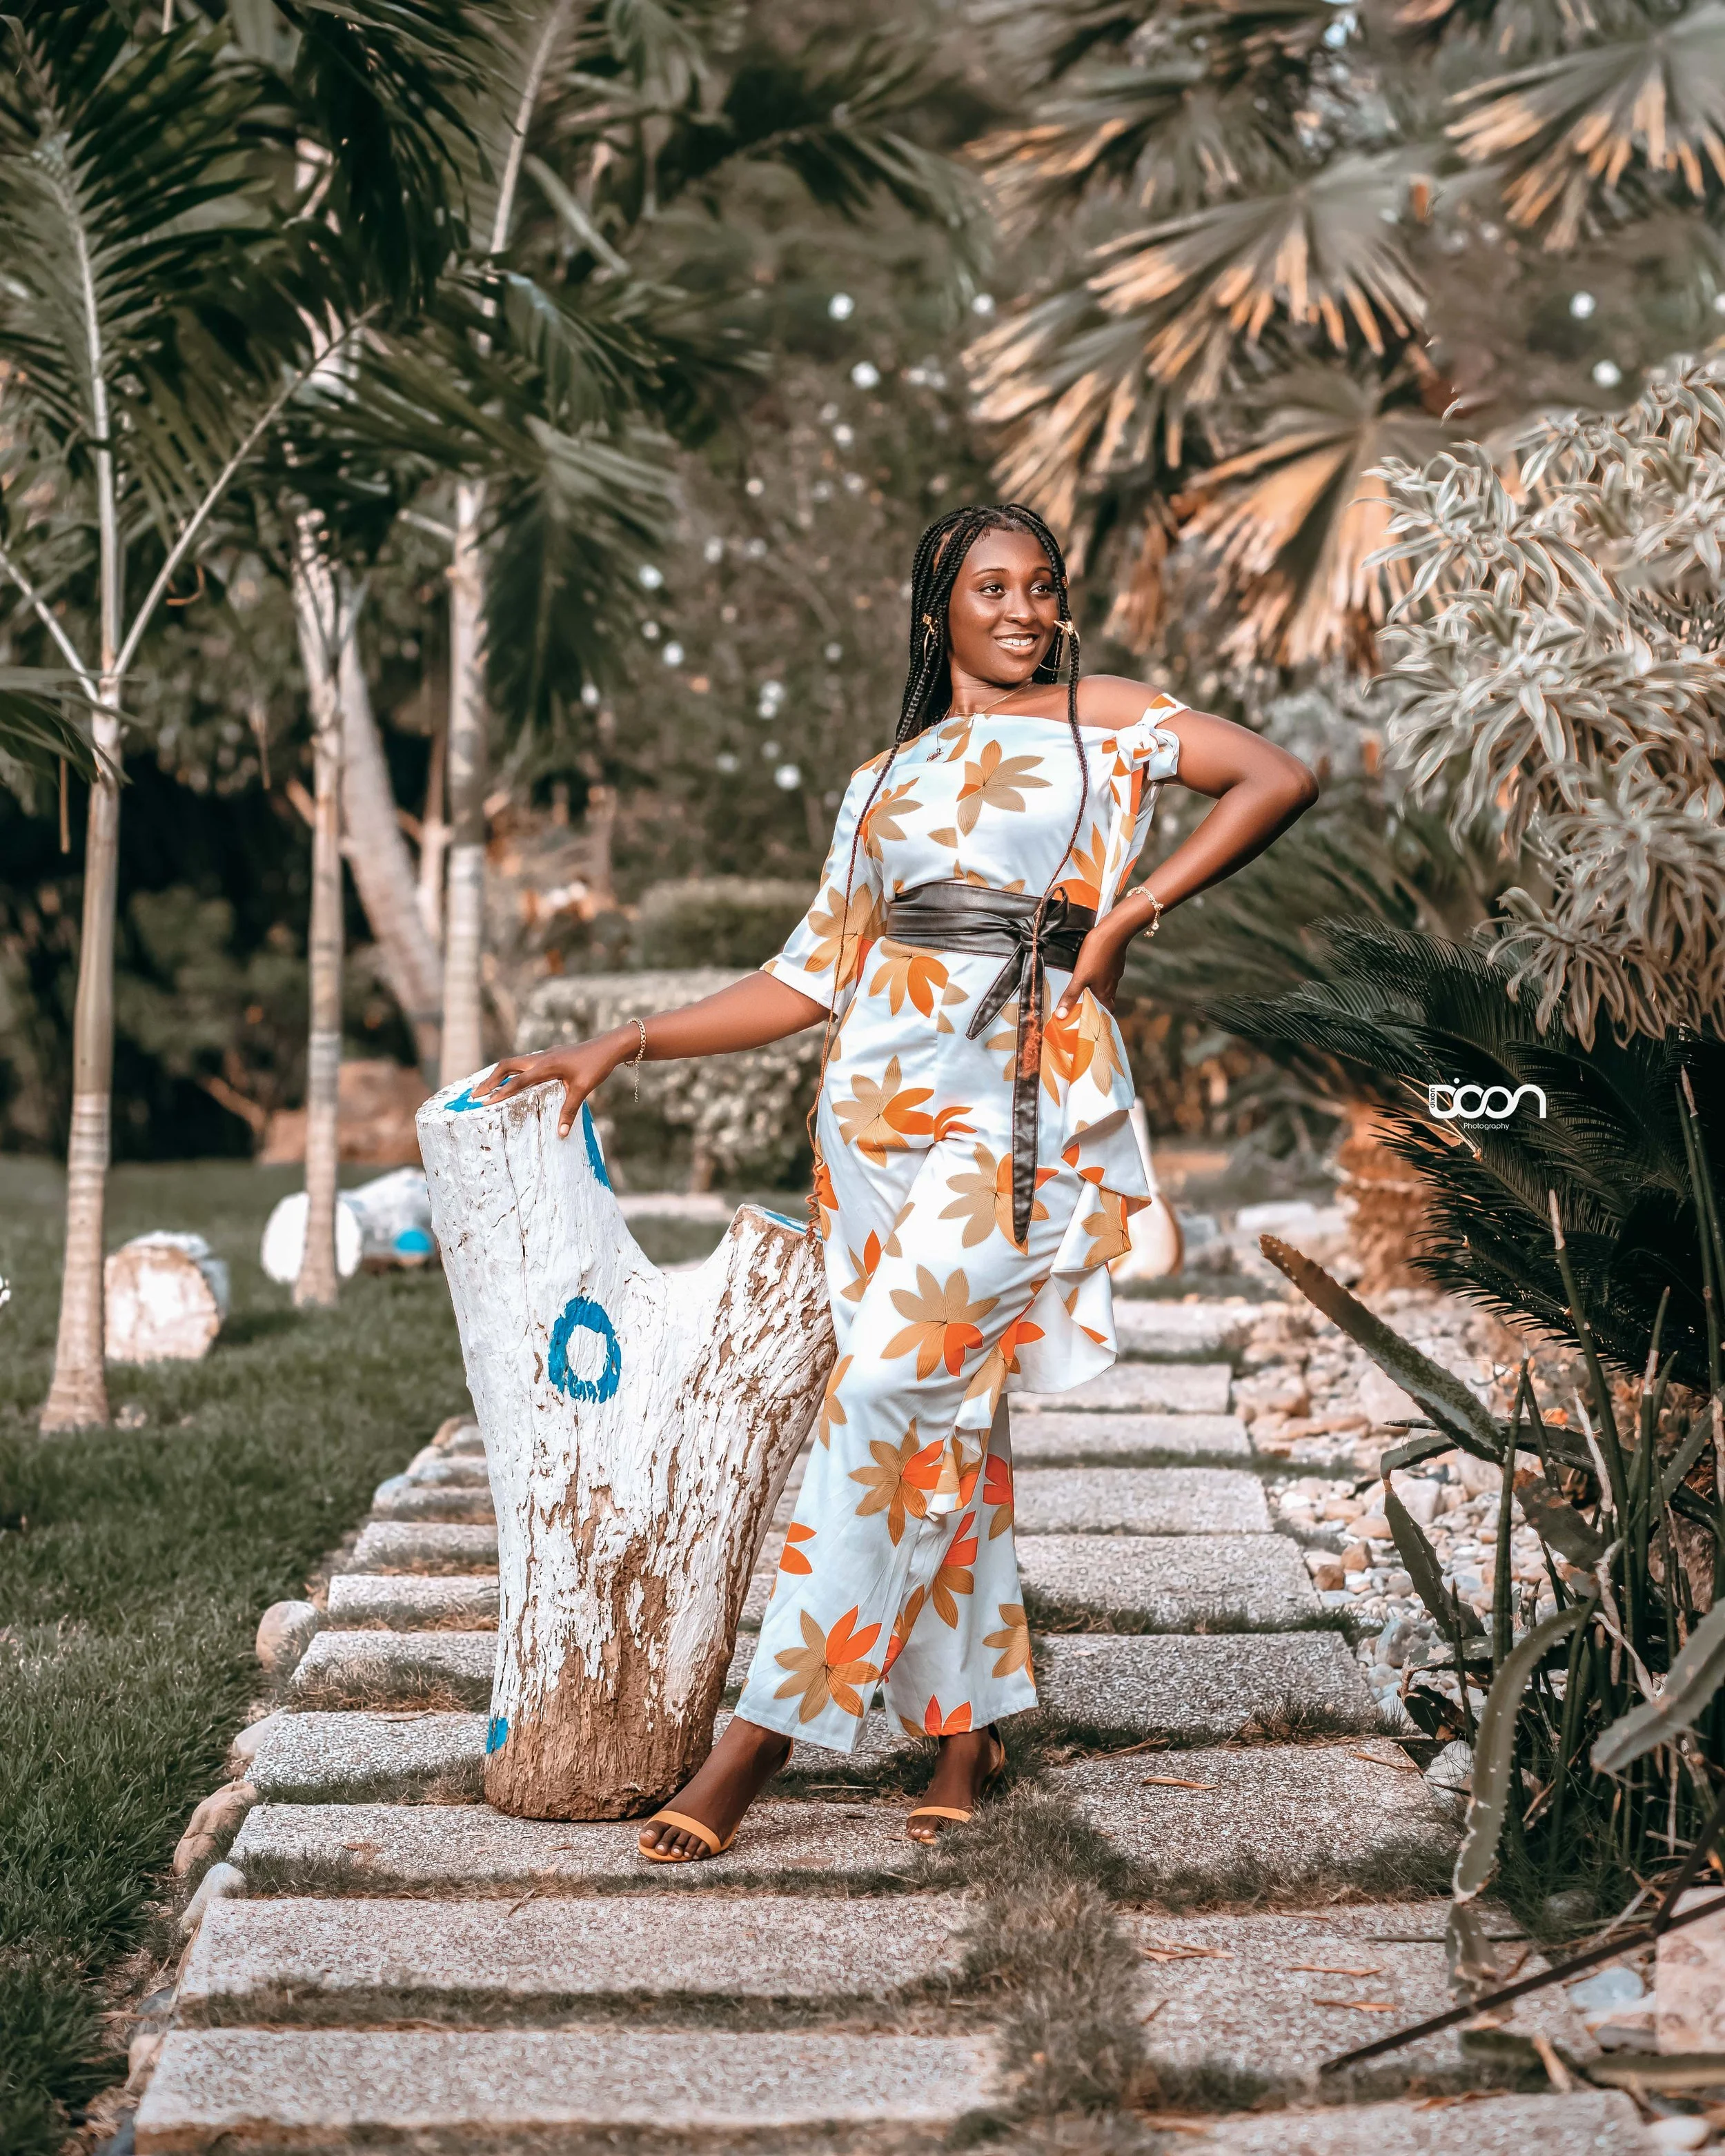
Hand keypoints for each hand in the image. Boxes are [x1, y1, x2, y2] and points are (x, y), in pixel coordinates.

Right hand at [472, 1036, 628, 1138]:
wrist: (609, 1046)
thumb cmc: (596, 1066)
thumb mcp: (582, 1090)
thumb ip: (569, 1111)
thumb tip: (560, 1134)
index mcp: (546, 1066)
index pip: (517, 1081)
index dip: (500, 1093)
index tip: (484, 1103)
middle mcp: (541, 1058)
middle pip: (506, 1066)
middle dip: (489, 1080)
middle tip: (474, 1095)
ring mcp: (545, 1055)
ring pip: (514, 1063)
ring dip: (498, 1074)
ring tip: (486, 1088)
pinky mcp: (550, 1056)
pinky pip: (525, 1063)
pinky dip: (512, 1072)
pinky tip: (511, 1081)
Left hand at [1053, 922, 1130, 1018]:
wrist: (1114, 931)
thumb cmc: (1097, 953)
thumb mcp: (1080, 976)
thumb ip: (1071, 995)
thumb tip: (1061, 1016)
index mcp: (1105, 993)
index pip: (1107, 1012)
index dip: (1101, 1017)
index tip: (1092, 1020)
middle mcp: (1112, 985)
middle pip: (1107, 1000)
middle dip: (1097, 1004)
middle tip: (1085, 1004)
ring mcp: (1115, 973)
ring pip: (1107, 987)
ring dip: (1098, 990)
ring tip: (1085, 989)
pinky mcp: (1115, 962)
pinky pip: (1108, 974)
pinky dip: (1101, 976)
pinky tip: (1092, 970)